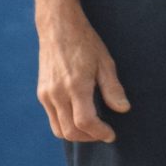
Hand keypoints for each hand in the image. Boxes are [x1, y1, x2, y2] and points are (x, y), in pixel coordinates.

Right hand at [36, 9, 129, 142]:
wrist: (58, 27)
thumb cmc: (85, 42)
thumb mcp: (105, 62)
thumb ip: (113, 88)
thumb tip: (123, 109)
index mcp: (75, 85)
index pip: (85, 121)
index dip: (100, 132)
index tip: (111, 134)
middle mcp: (57, 93)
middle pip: (70, 131)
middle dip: (89, 137)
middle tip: (104, 133)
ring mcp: (46, 94)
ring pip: (58, 130)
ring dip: (76, 134)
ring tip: (93, 129)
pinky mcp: (41, 93)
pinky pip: (52, 119)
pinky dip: (66, 125)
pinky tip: (79, 117)